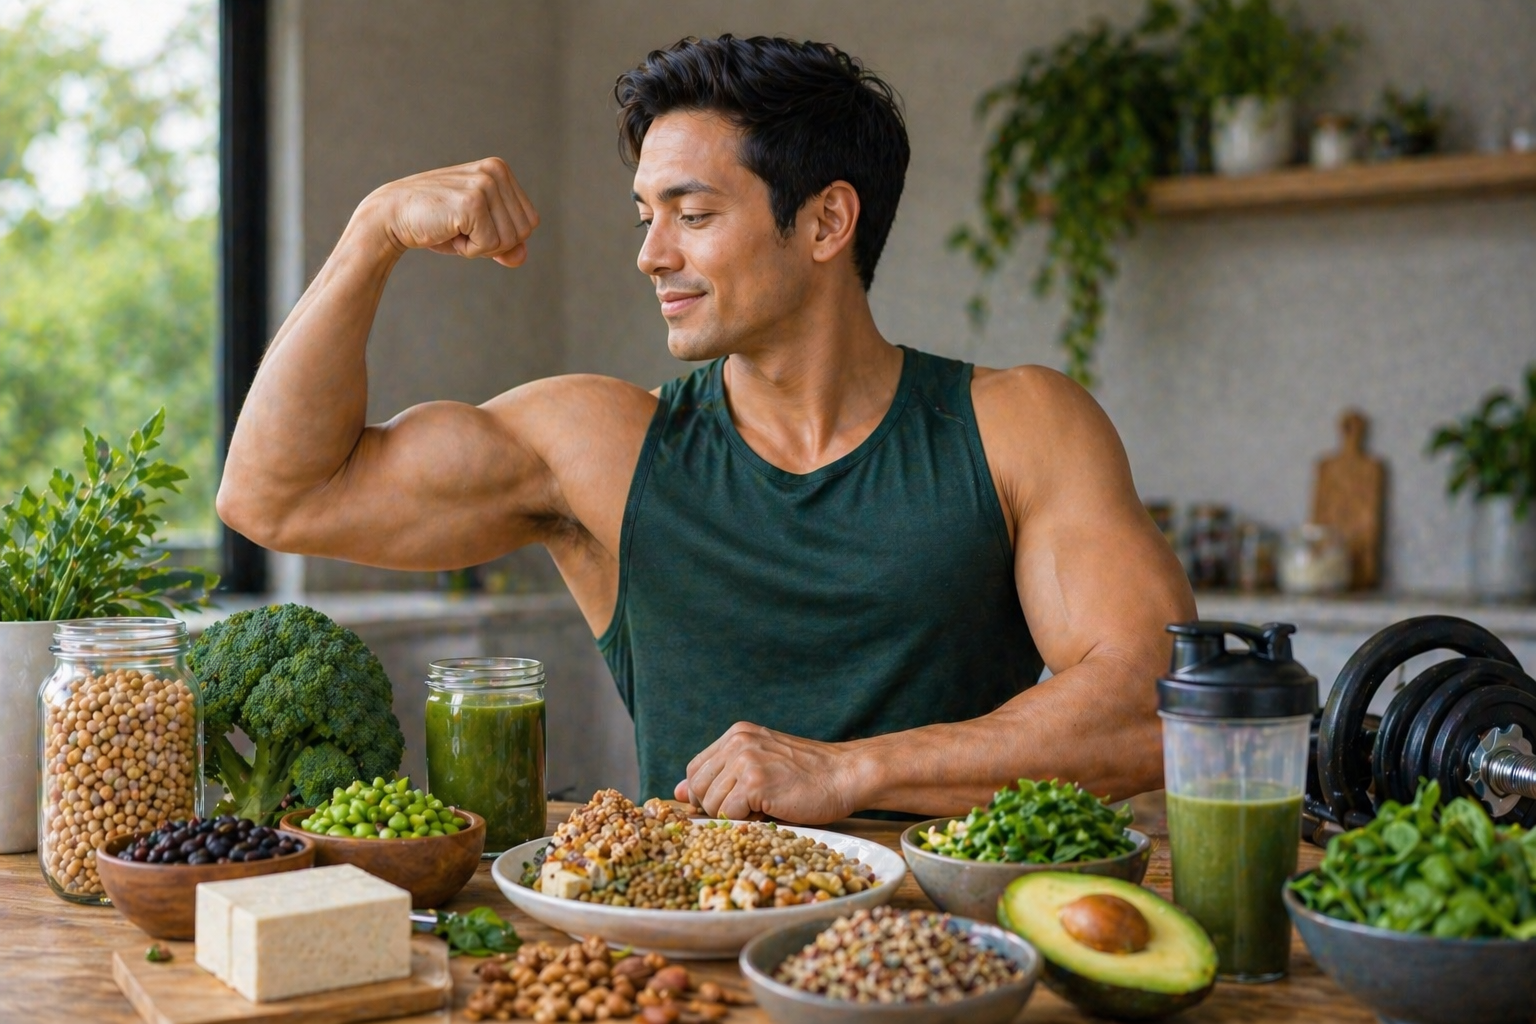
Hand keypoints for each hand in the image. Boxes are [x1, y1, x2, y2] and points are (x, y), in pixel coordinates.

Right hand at [357, 157, 538, 266]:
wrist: (392, 216)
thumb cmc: (436, 223)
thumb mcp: (477, 233)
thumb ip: (505, 244)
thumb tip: (522, 257)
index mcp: (500, 169)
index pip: (529, 222)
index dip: (502, 236)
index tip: (471, 224)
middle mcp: (495, 170)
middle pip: (523, 232)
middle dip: (493, 243)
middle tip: (461, 228)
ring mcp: (485, 184)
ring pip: (509, 241)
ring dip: (480, 247)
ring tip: (453, 228)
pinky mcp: (473, 202)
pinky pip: (490, 246)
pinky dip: (468, 250)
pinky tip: (448, 231)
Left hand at [673, 722, 872, 823]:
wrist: (845, 775)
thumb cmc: (806, 776)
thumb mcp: (759, 767)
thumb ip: (721, 776)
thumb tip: (677, 791)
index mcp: (737, 734)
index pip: (696, 770)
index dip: (704, 794)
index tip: (727, 805)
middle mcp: (737, 742)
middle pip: (699, 788)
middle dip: (718, 807)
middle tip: (751, 808)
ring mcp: (745, 760)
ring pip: (712, 803)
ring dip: (735, 815)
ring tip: (765, 806)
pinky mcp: (756, 781)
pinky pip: (730, 814)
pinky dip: (747, 821)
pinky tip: (771, 810)